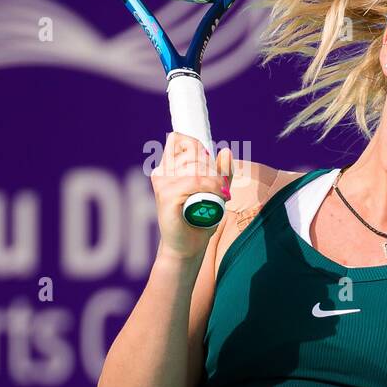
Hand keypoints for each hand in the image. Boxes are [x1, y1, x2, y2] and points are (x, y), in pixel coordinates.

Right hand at [150, 132, 231, 260]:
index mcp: (167, 169)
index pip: (179, 139)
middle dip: (212, 167)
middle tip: (220, 186)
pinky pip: (195, 181)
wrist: (187, 247)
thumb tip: (225, 150)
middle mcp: (161, 173)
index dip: (197, 148)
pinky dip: (212, 187)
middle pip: (193, 151)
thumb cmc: (198, 220)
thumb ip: (220, 173)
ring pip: (197, 167)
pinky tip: (219, 196)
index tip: (209, 166)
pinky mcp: (167, 195)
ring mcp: (163, 183)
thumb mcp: (213, 192)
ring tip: (220, 193)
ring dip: (215, 179)